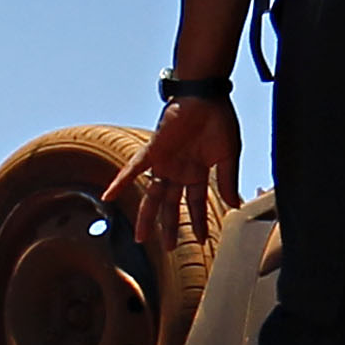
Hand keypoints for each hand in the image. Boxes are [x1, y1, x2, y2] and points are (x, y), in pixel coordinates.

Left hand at [103, 96, 244, 245]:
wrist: (206, 96)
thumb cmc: (219, 120)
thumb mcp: (228, 156)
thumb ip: (227, 181)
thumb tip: (235, 205)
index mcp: (197, 172)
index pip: (195, 203)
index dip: (197, 222)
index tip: (201, 239)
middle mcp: (178, 170)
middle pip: (171, 205)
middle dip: (169, 227)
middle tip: (168, 248)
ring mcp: (164, 162)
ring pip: (152, 196)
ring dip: (147, 217)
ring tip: (141, 239)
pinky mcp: (153, 151)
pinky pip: (133, 169)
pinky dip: (120, 182)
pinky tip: (109, 196)